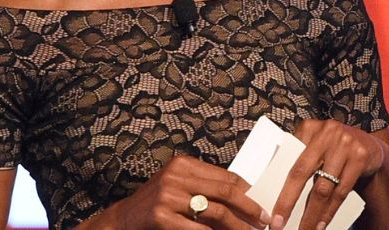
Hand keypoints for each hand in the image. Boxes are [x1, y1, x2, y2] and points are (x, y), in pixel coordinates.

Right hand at [102, 154, 270, 229]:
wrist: (123, 220)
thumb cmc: (156, 205)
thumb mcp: (179, 187)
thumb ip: (205, 187)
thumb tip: (245, 196)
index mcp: (184, 164)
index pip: (227, 177)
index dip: (249, 193)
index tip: (263, 206)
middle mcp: (176, 176)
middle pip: (226, 192)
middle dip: (250, 209)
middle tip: (264, 222)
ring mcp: (168, 195)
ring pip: (217, 212)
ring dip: (238, 227)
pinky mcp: (161, 215)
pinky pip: (199, 229)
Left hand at [270, 119, 385, 229]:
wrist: (370, 145)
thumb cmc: (335, 149)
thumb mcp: (316, 145)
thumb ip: (299, 158)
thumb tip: (275, 191)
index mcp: (309, 128)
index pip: (289, 161)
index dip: (279, 188)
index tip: (271, 211)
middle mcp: (326, 133)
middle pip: (302, 173)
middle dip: (288, 202)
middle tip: (279, 225)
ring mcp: (345, 144)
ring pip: (323, 187)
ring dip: (312, 214)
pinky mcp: (360, 157)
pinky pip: (341, 191)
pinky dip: (330, 211)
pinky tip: (322, 224)